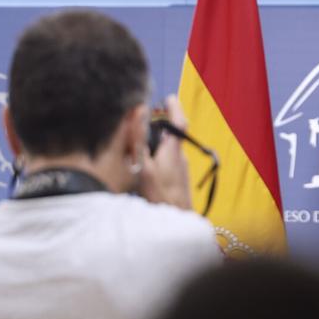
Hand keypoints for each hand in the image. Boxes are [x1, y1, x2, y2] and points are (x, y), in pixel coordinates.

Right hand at [141, 95, 192, 209]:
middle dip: (159, 125)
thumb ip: (139, 141)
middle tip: (144, 118)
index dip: (175, 108)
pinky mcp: (178, 180)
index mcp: (173, 152)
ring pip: (168, 150)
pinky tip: (144, 166)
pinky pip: (167, 162)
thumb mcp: (144, 167)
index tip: (169, 97)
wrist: (176, 221)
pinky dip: (157, 157)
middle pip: (171, 136)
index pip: (179, 123)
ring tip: (138, 143)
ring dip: (156, 143)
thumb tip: (138, 115)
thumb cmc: (160, 197)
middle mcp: (180, 159)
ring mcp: (180, 170)